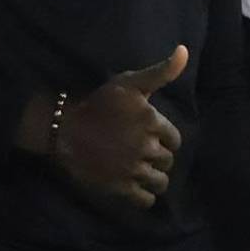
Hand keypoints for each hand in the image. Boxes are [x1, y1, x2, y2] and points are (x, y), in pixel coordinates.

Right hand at [53, 45, 187, 208]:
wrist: (65, 128)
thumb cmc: (98, 102)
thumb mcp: (129, 82)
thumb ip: (161, 71)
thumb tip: (184, 50)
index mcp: (152, 122)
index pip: (175, 139)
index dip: (165, 139)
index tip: (153, 137)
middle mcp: (146, 147)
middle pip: (168, 161)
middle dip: (159, 157)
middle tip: (145, 152)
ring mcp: (133, 168)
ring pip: (160, 182)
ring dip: (155, 178)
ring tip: (143, 171)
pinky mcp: (120, 187)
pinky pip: (145, 200)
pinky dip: (144, 196)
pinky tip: (137, 187)